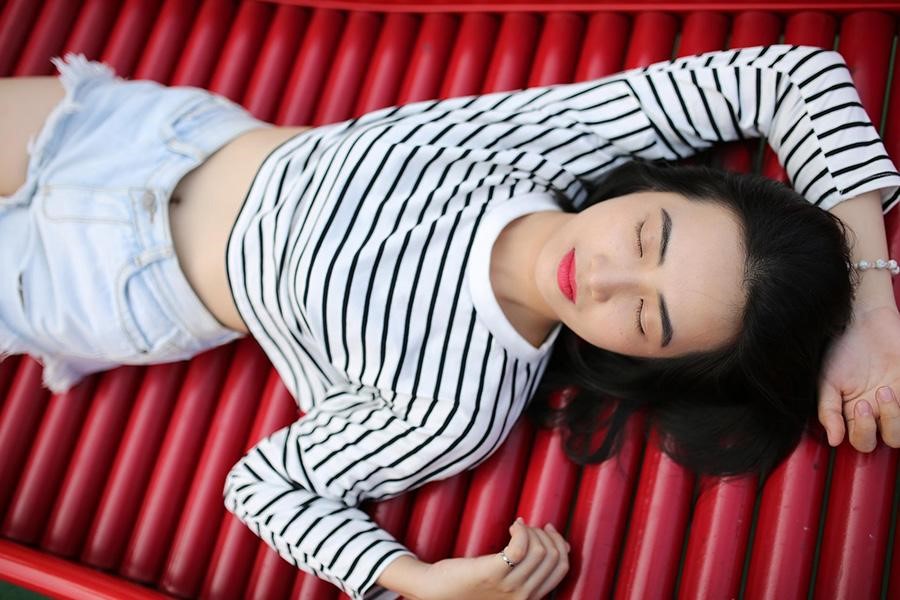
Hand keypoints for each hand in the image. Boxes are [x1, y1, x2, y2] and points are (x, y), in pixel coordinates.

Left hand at [419, 518, 569, 599]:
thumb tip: (554, 544)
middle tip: (530, 527)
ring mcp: (507, 587)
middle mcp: (522, 596)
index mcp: (529, 598)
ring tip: (518, 527)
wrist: (435, 593)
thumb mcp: (505, 583)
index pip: (562, 569)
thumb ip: (528, 571)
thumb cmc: (467, 586)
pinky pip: (519, 548)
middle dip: (546, 535)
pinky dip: (520, 531)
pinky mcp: (491, 573)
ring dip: (532, 531)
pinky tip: (512, 525)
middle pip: (552, 558)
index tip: (548, 530)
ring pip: (539, 551)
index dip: (560, 544)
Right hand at [818, 304, 899, 450]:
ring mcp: (897, 398)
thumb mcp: (825, 381)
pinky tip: (896, 389)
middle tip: (871, 398)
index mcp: (854, 413)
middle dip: (884, 425)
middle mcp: (878, 410)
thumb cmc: (837, 348)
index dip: (862, 431)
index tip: (858, 405)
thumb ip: (828, 411)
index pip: (863, 441)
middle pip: (890, 440)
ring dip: (896, 417)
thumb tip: (834, 440)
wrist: (859, 319)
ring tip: (886, 390)